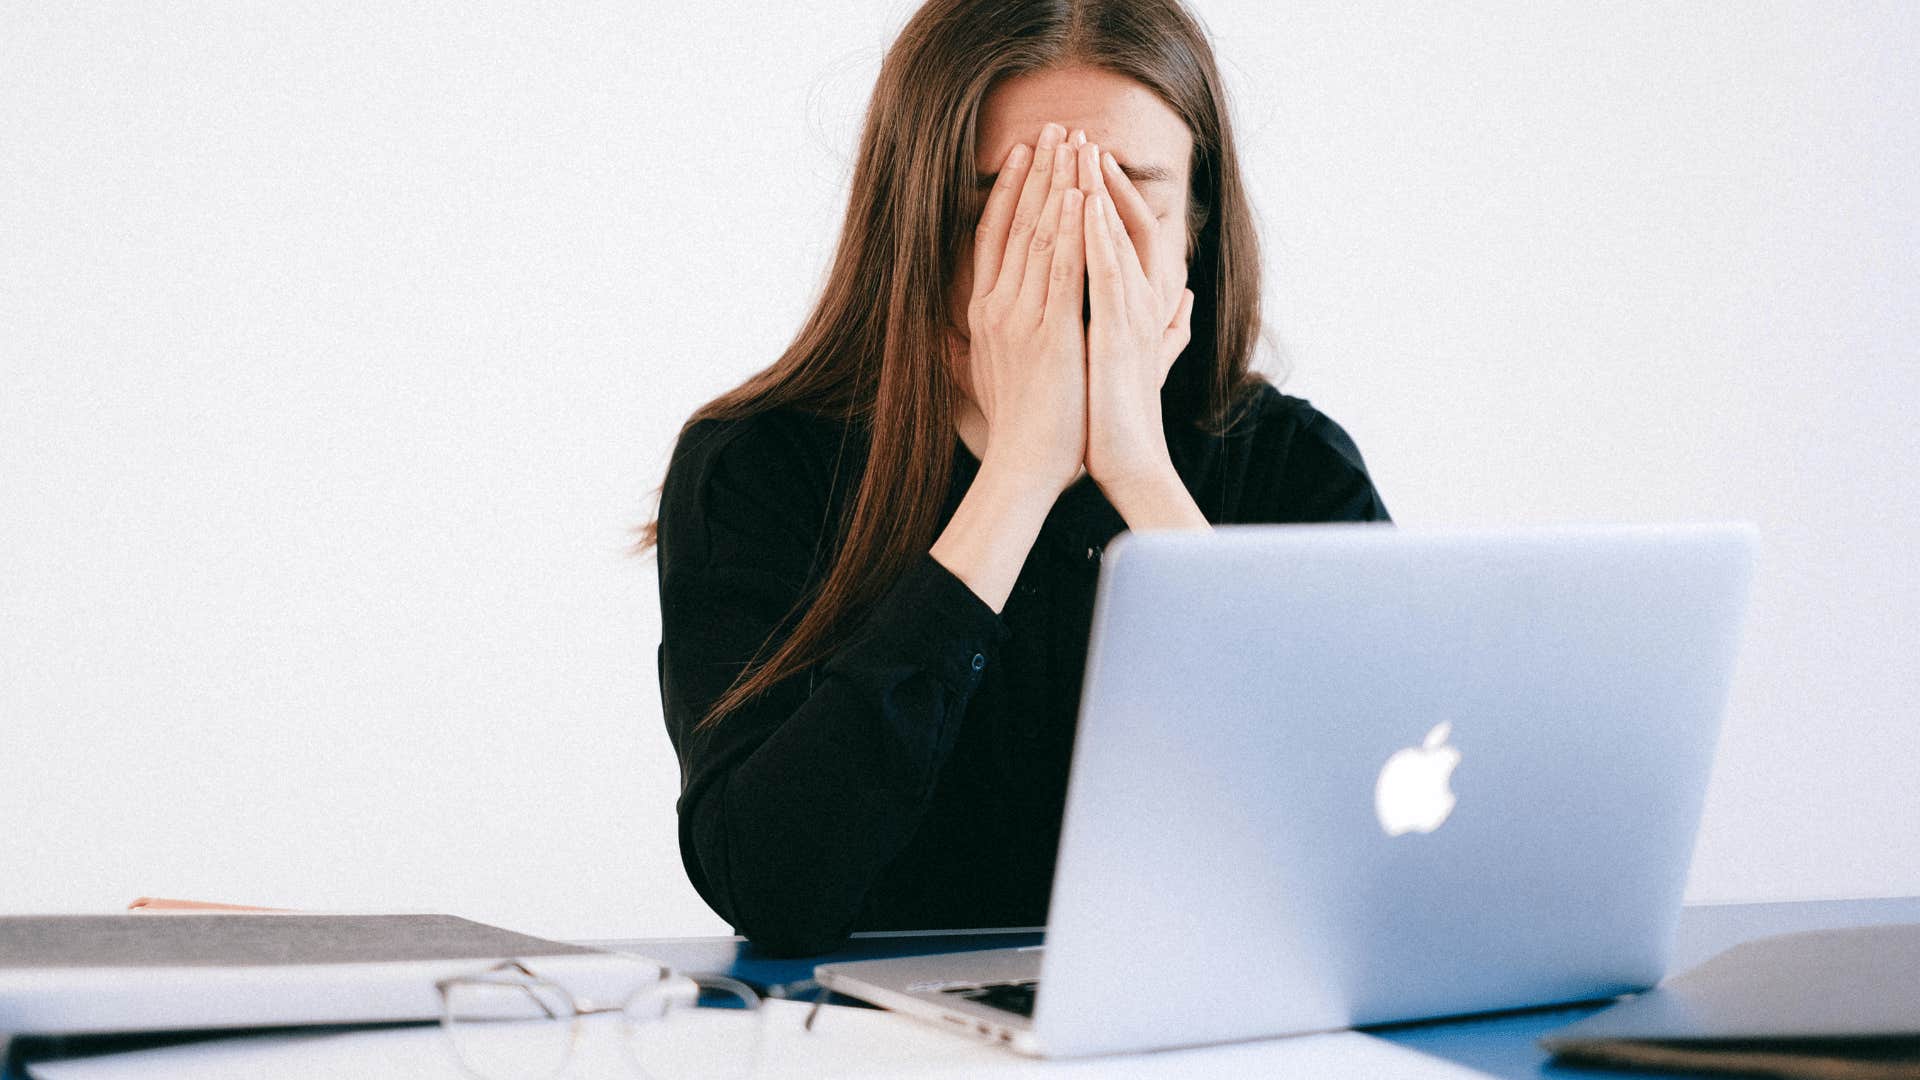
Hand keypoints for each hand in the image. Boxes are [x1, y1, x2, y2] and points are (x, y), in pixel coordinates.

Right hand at [958, 122, 1089, 496]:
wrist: (1023, 467)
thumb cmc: (1018, 427)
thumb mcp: (989, 376)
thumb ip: (980, 345)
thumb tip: (959, 332)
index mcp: (984, 313)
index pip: (994, 236)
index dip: (1010, 191)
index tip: (1026, 154)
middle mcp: (996, 306)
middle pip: (1016, 223)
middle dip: (1038, 172)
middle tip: (1056, 128)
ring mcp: (1021, 317)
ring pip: (1039, 236)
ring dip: (1058, 184)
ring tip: (1074, 142)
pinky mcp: (1050, 332)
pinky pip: (1061, 269)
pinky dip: (1071, 229)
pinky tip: (1082, 195)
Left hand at [1080, 139, 1194, 495]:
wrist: (1129, 464)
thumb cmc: (1124, 418)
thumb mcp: (1142, 360)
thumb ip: (1168, 328)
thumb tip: (1188, 301)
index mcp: (1141, 306)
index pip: (1126, 235)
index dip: (1108, 196)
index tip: (1082, 162)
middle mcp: (1143, 303)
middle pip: (1123, 223)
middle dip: (1099, 178)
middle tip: (1077, 134)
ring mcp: (1134, 316)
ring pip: (1116, 239)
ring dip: (1098, 192)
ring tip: (1080, 150)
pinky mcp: (1118, 334)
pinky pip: (1106, 273)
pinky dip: (1096, 236)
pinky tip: (1081, 205)